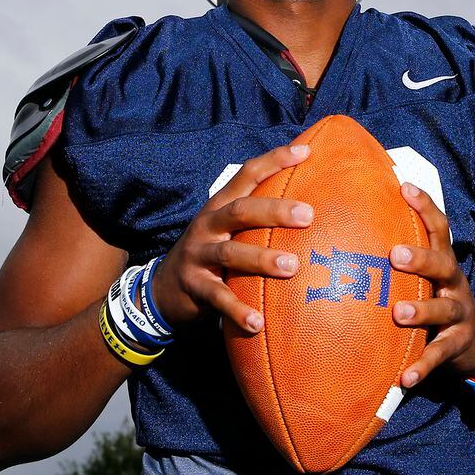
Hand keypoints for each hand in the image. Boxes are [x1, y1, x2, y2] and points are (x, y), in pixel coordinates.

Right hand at [151, 143, 314, 333]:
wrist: (164, 288)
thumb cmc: (211, 253)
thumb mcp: (227, 229)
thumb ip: (256, 218)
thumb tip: (311, 207)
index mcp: (220, 205)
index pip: (247, 175)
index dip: (275, 160)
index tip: (306, 151)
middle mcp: (208, 225)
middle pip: (240, 211)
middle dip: (274, 211)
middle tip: (308, 215)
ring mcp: (198, 255)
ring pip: (230, 253)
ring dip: (261, 260)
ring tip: (292, 267)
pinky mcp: (194, 286)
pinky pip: (218, 298)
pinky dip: (238, 310)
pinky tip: (259, 323)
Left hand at [390, 183, 474, 387]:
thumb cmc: (440, 299)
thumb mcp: (430, 276)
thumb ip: (405, 254)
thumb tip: (357, 225)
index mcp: (443, 262)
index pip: (437, 228)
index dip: (424, 205)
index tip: (404, 185)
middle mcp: (454, 283)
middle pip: (442, 264)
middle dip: (420, 259)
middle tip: (395, 255)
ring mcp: (458, 314)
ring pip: (442, 309)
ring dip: (421, 310)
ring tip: (398, 313)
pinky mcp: (457, 344)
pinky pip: (439, 355)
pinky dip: (422, 366)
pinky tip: (403, 377)